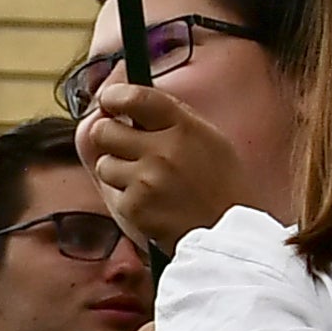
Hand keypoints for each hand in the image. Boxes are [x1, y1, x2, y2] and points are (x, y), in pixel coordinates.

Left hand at [75, 78, 258, 251]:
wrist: (227, 233)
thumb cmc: (219, 185)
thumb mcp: (208, 139)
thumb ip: (171, 119)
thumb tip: (131, 101)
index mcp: (185, 128)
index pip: (135, 98)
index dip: (114, 97)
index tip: (109, 101)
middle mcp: (164, 150)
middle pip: (104, 130)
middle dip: (109, 137)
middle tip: (124, 146)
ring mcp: (147, 180)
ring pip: (104, 163)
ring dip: (117, 170)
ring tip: (147, 181)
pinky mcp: (135, 207)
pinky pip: (112, 193)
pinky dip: (126, 197)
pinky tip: (151, 202)